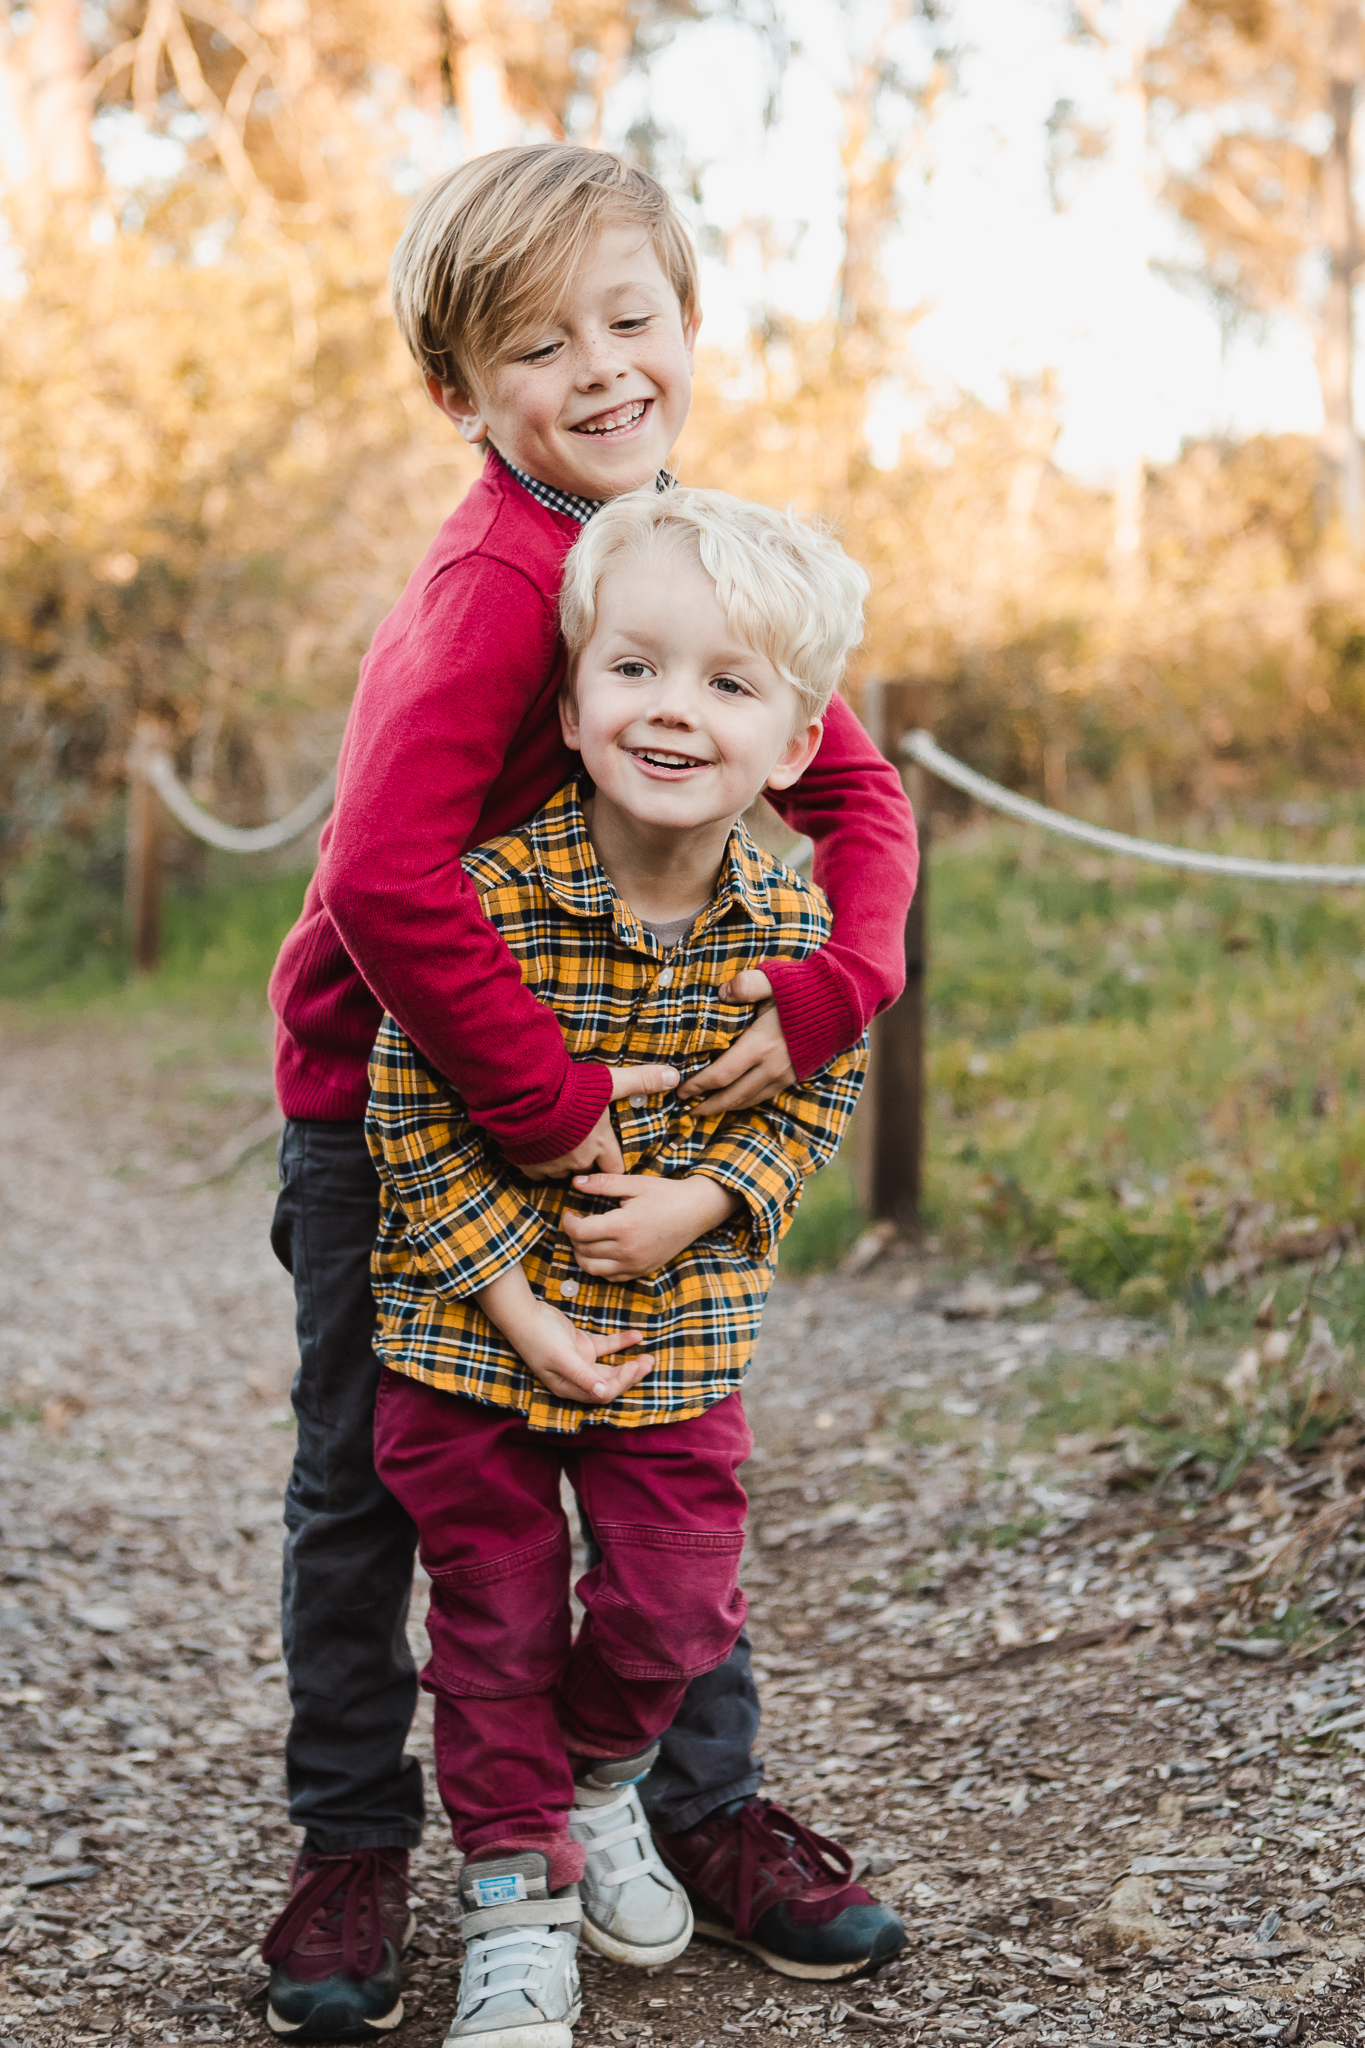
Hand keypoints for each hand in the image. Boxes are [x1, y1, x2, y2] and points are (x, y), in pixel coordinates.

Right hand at [513, 1301, 655, 1404]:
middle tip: (649, 1363)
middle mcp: (577, 1378)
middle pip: (610, 1382)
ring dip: (629, 1362)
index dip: (621, 1383)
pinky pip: (607, 1347)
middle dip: (630, 1375)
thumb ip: (583, 1376)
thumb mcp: (562, 1358)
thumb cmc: (539, 1338)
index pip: (602, 1393)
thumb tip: (604, 1394)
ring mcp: (581, 1361)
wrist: (525, 1314)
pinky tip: (637, 1336)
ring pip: (611, 1367)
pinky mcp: (583, 1345)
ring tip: (648, 1356)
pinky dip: (621, 1343)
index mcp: (569, 1387)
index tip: (635, 1367)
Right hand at [519, 1063, 679, 1181]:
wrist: (529, 1094)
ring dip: (560, 1161)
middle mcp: (578, 1159)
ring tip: (556, 1143)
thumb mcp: (611, 1082)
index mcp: (600, 1144)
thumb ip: (641, 1080)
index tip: (604, 1154)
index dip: (610, 1162)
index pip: (614, 1169)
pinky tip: (536, 1146)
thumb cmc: (571, 1089)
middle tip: (578, 1143)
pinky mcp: (529, 1164)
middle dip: (584, 1161)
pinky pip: (535, 1172)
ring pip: (560, 1172)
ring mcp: (553, 1165)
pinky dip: (536, 1162)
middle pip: (587, 1170)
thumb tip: (675, 1076)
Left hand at [565, 1173, 739, 1280]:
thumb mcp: (634, 1183)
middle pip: (583, 1251)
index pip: (580, 1233)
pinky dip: (600, 1267)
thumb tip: (575, 1182)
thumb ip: (602, 1183)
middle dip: (574, 1236)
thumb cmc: (666, 1194)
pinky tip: (603, 1250)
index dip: (567, 1223)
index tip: (570, 1213)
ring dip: (582, 1255)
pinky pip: (611, 1277)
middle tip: (578, 1222)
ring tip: (586, 1238)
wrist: (696, 1211)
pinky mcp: (643, 1270)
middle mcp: (628, 1250)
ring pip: (593, 1269)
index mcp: (623, 1226)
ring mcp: (636, 1264)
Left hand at [676, 973, 796, 1115]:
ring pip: (750, 1100)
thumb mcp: (771, 979)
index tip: (681, 1090)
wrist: (843, 1000)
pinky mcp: (796, 1075)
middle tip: (687, 1110)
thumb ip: (744, 985)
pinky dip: (746, 1101)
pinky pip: (765, 1095)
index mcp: (760, 1045)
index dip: (698, 1086)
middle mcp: (772, 1066)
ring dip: (726, 1107)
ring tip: (707, 1109)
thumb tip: (720, 993)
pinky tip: (737, 1098)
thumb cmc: (803, 987)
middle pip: (733, 1096)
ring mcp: (786, 1074)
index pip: (721, 1075)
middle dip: (708, 1105)